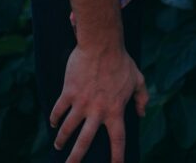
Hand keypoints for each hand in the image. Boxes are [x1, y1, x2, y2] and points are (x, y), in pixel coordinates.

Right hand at [50, 44, 148, 162]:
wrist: (102, 45)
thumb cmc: (122, 61)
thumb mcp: (138, 79)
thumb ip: (142, 98)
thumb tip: (141, 113)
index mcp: (116, 109)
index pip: (118, 139)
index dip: (117, 156)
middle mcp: (97, 111)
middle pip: (85, 141)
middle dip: (76, 158)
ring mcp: (81, 103)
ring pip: (67, 129)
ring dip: (62, 140)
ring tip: (59, 146)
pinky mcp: (68, 93)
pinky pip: (58, 111)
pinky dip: (54, 119)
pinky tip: (53, 123)